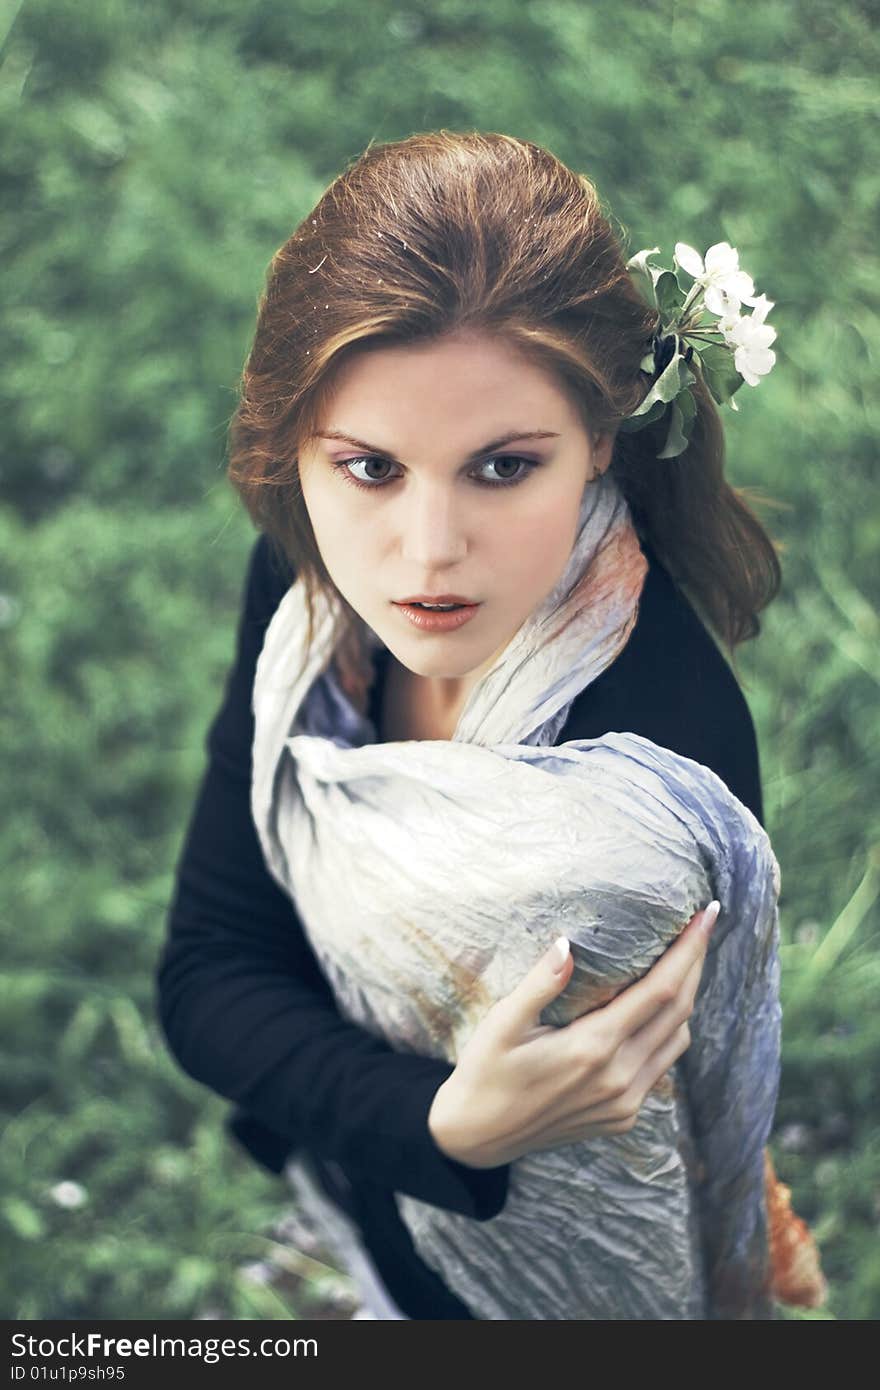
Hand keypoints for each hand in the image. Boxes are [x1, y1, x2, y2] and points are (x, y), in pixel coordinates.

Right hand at [428, 901, 719, 1168]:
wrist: (478, 1136)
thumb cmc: (485, 1072)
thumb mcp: (502, 1023)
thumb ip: (539, 984)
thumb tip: (567, 944)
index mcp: (593, 1048)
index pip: (661, 991)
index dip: (689, 950)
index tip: (708, 914)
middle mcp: (619, 1078)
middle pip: (680, 1011)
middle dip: (696, 964)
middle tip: (703, 924)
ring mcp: (625, 1103)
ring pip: (678, 1040)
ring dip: (686, 999)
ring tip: (681, 962)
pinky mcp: (622, 1117)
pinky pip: (661, 1065)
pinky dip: (667, 1031)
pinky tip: (653, 1010)